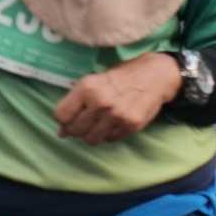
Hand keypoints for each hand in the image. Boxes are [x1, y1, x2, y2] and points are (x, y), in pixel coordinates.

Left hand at [53, 52, 182, 143]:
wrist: (154, 75)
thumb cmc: (120, 76)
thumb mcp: (94, 80)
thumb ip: (76, 101)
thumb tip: (61, 129)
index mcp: (87, 88)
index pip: (61, 114)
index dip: (62, 118)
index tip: (67, 117)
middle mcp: (101, 102)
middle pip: (75, 130)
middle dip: (74, 129)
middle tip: (81, 124)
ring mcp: (117, 116)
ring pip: (91, 139)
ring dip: (90, 134)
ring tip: (96, 124)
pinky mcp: (131, 125)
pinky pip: (110, 139)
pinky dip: (107, 134)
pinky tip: (111, 123)